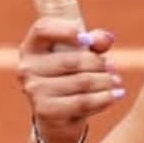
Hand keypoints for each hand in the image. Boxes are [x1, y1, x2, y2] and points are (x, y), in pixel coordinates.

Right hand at [16, 17, 123, 142]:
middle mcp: (27, 67)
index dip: (66, 30)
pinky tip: (114, 95)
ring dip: (105, 81)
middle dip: (98, 63)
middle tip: (113, 66)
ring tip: (116, 81)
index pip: (43, 29)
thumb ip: (95, 39)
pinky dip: (103, 98)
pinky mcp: (44, 110)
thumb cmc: (72, 71)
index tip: (86, 38)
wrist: (60, 113)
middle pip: (71, 59)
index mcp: (32, 46)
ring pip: (81, 82)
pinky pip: (81, 102)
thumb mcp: (83, 50)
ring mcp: (34, 90)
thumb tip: (107, 39)